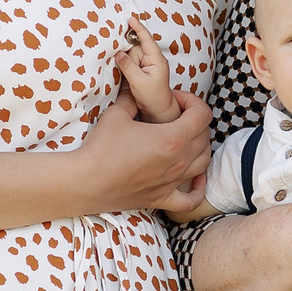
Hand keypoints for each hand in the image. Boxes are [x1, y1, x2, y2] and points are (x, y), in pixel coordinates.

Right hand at [74, 87, 213, 215]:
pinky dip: (198, 190)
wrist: (87, 181)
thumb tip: (134, 90)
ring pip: (203, 163)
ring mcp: (172, 182)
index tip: (176, 99)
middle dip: (195, 121)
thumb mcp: (117, 114)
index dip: (192, 101)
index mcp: (173, 138)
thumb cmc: (101, 147)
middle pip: (204, 137)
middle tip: (177, 115)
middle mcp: (179, 161)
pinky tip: (195, 179)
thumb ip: (131, 100)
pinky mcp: (161, 199)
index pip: (202, 114)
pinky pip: (190, 200)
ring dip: (200, 147)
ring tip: (185, 140)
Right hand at [113, 17, 181, 122]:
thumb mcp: (138, 82)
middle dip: (126, 51)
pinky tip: (125, 71)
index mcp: (157, 60)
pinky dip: (125, 63)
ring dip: (125, 59)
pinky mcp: (142, 69)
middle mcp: (153, 59)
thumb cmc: (153, 97)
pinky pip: (130, 61)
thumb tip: (119, 53)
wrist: (158, 109)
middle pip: (135, 47)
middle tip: (121, 59)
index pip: (147, 40)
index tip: (131, 19)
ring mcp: (147, 63)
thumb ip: (128, 66)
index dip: (138, 29)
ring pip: (130, 54)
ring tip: (128, 74)